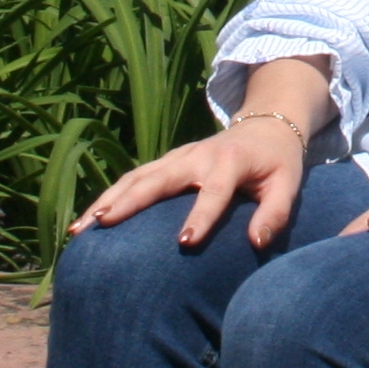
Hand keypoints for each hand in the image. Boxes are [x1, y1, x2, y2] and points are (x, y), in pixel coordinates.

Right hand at [74, 114, 314, 249]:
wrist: (266, 124)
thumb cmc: (277, 162)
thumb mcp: (288, 185)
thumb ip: (275, 213)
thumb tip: (256, 243)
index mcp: (229, 163)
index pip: (213, 193)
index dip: (201, 217)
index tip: (184, 243)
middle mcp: (196, 156)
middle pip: (157, 179)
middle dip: (129, 202)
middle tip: (102, 225)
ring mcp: (177, 157)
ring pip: (136, 177)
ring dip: (107, 200)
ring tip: (80, 228)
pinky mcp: (166, 162)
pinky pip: (133, 179)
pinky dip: (109, 197)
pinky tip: (87, 220)